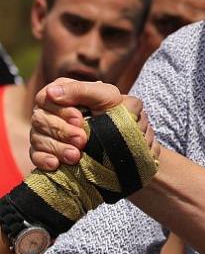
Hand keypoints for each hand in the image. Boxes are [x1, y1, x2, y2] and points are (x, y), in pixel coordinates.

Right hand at [29, 78, 157, 169]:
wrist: (121, 134)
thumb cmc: (114, 109)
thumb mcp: (105, 94)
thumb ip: (80, 89)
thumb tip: (52, 92)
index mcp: (60, 93)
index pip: (46, 99)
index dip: (62, 111)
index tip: (80, 120)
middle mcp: (47, 111)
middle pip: (40, 120)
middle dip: (62, 131)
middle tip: (81, 140)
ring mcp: (43, 131)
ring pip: (38, 138)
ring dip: (57, 148)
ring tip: (75, 156)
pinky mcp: (43, 150)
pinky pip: (34, 156)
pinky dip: (44, 160)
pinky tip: (55, 164)